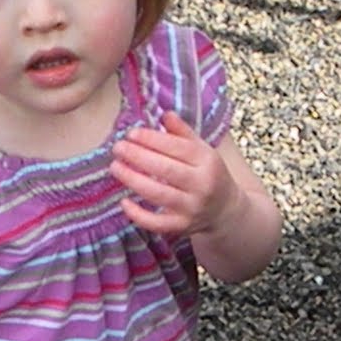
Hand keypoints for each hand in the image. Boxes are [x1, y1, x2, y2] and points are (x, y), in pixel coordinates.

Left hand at [110, 111, 240, 237]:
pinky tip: (124, 202)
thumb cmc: (208, 173)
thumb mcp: (202, 149)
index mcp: (207, 161)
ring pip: (159, 194)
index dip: (152, 139)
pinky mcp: (182, 226)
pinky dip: (139, 215)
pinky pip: (157, 223)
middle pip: (166, 169)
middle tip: (118, 148)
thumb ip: (183, 132)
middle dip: (139, 157)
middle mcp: (202, 184)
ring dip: (133, 180)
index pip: (177, 147)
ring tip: (115, 167)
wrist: (225, 209)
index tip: (131, 133)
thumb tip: (164, 114)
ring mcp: (192, 207)